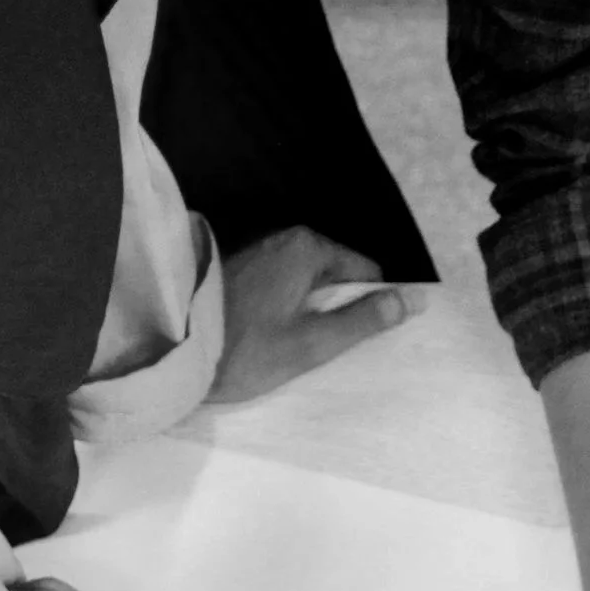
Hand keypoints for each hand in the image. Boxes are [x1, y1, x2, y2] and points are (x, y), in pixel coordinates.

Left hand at [207, 227, 410, 403]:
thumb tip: (414, 300)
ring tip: (294, 344)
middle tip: (321, 347)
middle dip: (338, 308)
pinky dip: (287, 307)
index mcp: (309, 249)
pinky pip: (284, 284)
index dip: (369, 308)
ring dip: (311, 310)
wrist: (175, 351)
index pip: (367, 273)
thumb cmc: (247, 351)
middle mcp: (286, 239)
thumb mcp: (315, 343)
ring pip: (309, 281)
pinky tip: (271, 335)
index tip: (352, 339)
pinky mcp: (241, 267)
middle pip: (337, 275)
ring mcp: (261, 251)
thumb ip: (367, 320)